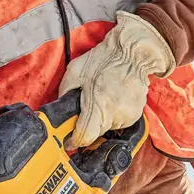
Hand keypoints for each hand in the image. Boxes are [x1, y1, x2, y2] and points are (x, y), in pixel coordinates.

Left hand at [56, 11, 173, 148]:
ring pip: (106, 129)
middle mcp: (114, 114)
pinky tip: (111, 99)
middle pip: (94, 135)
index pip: (84, 138)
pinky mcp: (135, 115)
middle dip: (86, 126)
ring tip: (100, 99)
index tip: (68, 139)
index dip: (73, 140)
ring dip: (99, 119)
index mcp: (98, 106)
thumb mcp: (75, 71)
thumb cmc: (104, 59)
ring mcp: (126, 116)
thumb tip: (58, 111)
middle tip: (84, 109)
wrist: (132, 52)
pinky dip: (112, 115)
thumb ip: (64, 93)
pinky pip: (118, 122)